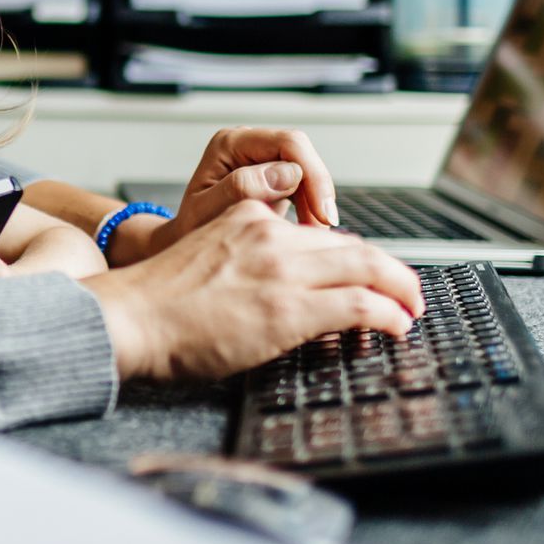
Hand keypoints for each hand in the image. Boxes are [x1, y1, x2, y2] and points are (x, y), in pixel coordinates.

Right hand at [82, 200, 423, 383]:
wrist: (130, 318)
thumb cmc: (157, 303)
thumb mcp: (209, 258)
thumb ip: (249, 261)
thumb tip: (285, 289)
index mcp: (248, 217)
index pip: (320, 234)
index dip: (355, 257)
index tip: (369, 276)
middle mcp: (270, 235)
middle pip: (352, 247)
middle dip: (391, 272)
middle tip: (408, 292)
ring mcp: (282, 271)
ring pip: (366, 268)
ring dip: (400, 290)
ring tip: (412, 309)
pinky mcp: (289, 309)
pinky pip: (359, 305)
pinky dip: (388, 314)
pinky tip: (397, 326)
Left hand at [182, 127, 336, 226]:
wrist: (188, 242)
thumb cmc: (191, 228)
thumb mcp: (207, 211)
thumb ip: (242, 188)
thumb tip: (288, 172)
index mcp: (230, 144)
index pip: (286, 143)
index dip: (312, 174)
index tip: (321, 212)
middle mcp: (249, 145)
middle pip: (302, 154)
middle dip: (319, 190)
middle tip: (323, 228)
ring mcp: (262, 159)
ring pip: (308, 170)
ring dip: (317, 203)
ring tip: (315, 235)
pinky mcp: (273, 176)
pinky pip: (304, 186)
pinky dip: (312, 208)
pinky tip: (309, 230)